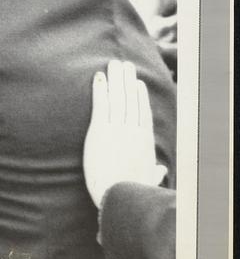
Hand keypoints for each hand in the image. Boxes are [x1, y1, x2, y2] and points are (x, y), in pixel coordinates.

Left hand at [83, 60, 167, 208]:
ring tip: (113, 64)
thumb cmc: (130, 190)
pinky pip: (100, 104)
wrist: (116, 193)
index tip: (138, 83)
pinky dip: (100, 89)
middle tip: (124, 65)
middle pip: (130, 99)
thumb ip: (154, 171)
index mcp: (144, 140)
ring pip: (117, 97)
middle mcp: (132, 130)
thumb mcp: (147, 179)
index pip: (142, 113)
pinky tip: (98, 77)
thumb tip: (161, 169)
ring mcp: (117, 128)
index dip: (140, 96)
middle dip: (127, 80)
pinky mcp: (100, 129)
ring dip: (115, 79)